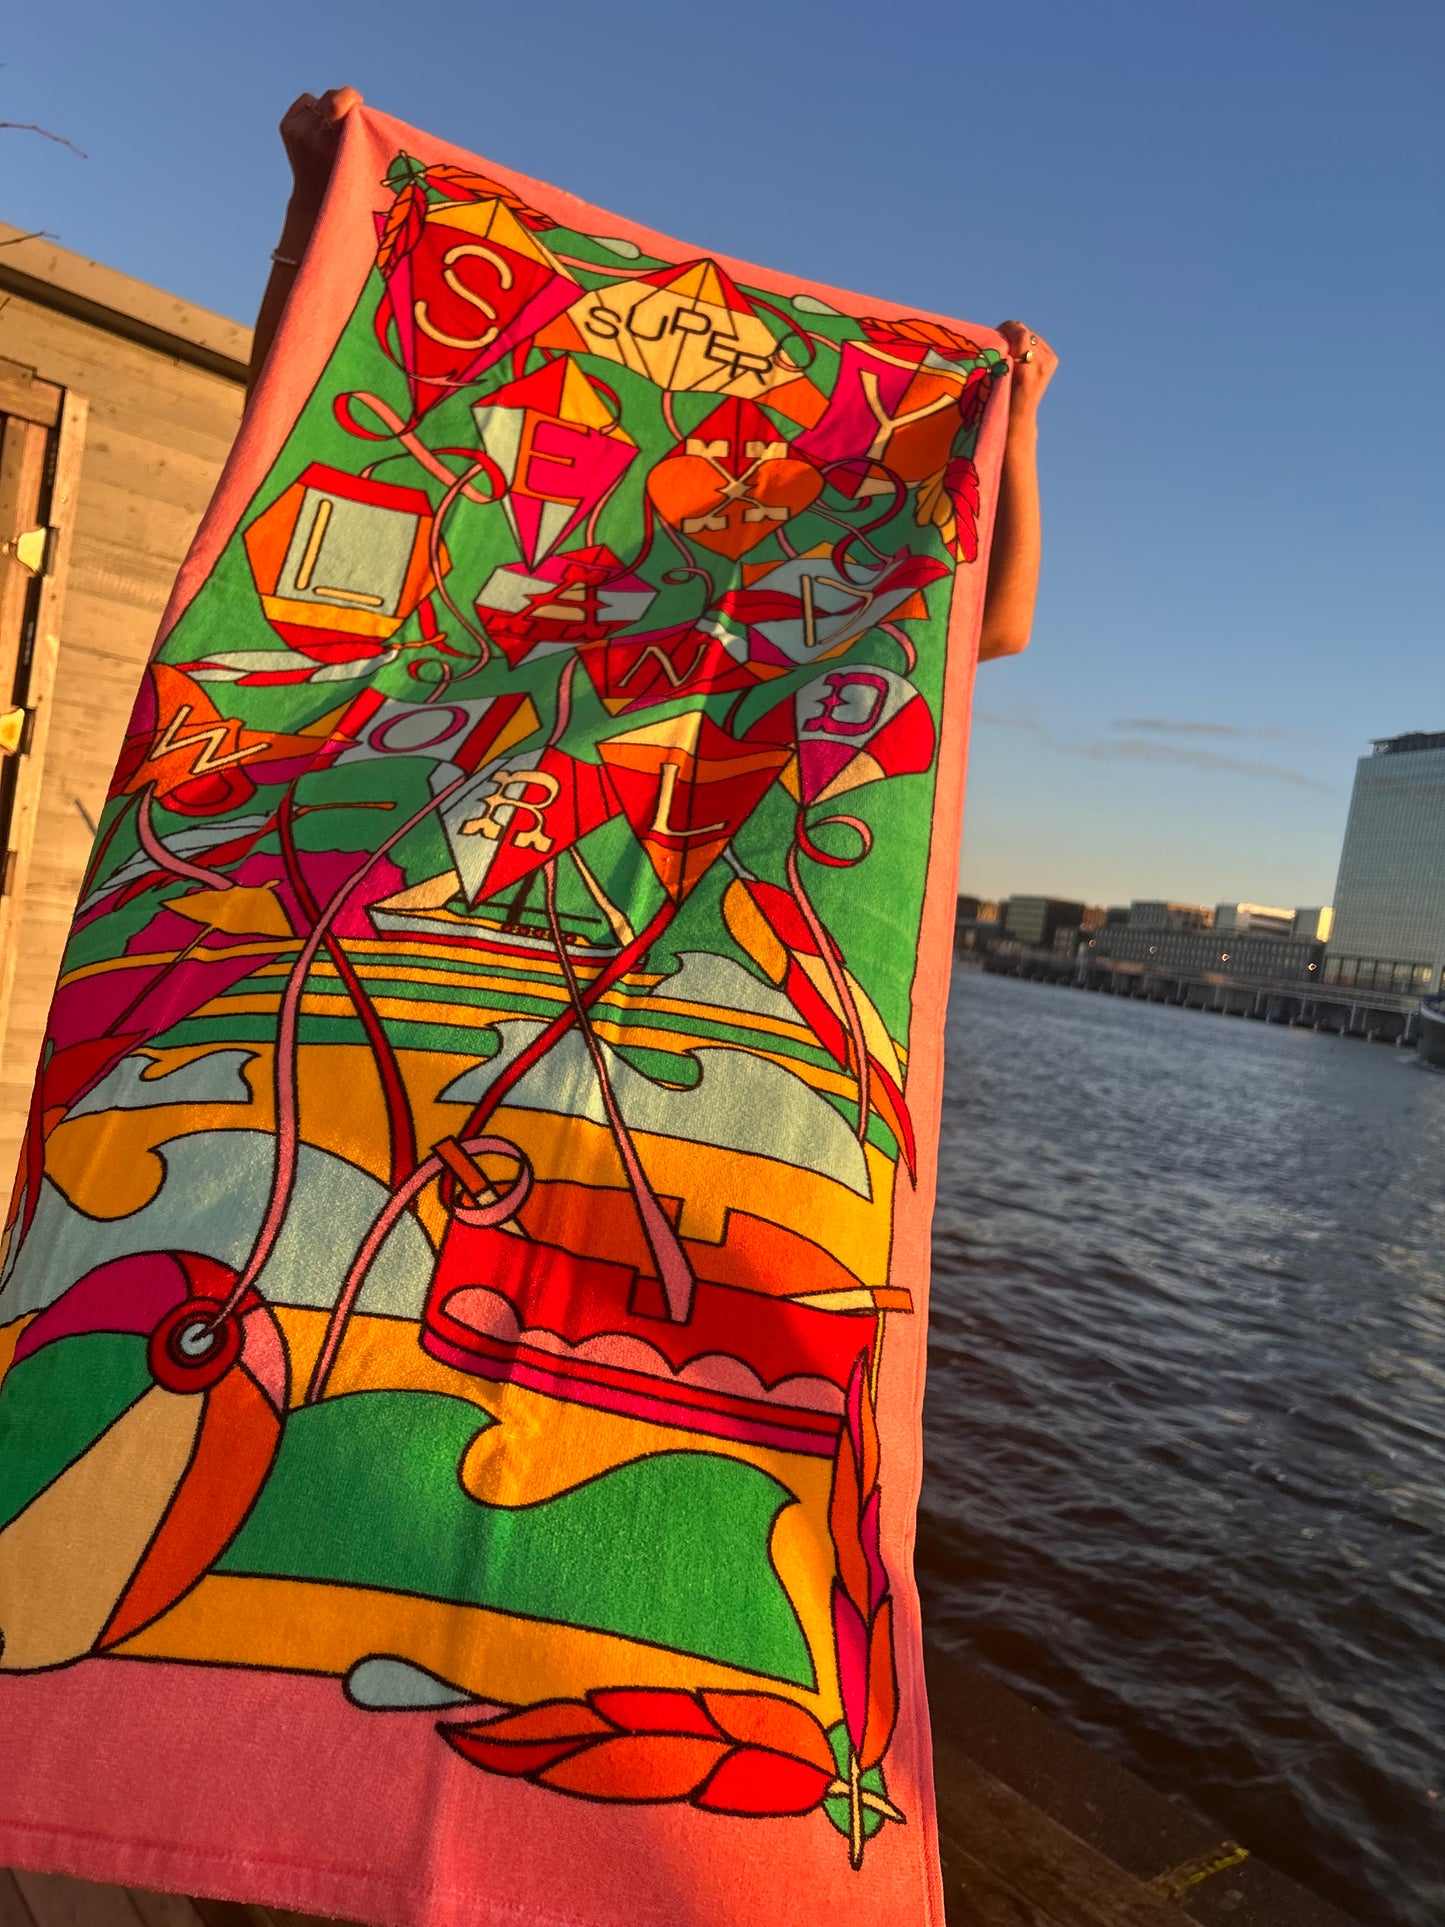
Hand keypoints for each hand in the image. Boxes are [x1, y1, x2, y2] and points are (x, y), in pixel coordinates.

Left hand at [279, 88, 361, 212]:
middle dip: (342, 105)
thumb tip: (354, 101)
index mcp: (329, 143)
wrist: (314, 200)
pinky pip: (306, 102)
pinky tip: (318, 128)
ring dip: (328, 110)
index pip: (339, 99)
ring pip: (318, 100)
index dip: (351, 99)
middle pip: (330, 97)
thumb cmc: (347, 180)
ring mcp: (294, 130)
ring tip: (331, 131)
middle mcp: (308, 134)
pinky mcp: (286, 126)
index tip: (359, 105)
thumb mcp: (360, 159)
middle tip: (347, 123)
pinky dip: (313, 111)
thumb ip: (359, 130)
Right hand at [996, 320, 1056, 416]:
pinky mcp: (1052, 360)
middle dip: (1011, 334)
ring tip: (1009, 352)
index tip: (996, 332)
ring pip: (1030, 335)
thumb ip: (1001, 354)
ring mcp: (1050, 362)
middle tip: (1000, 344)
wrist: (1019, 416)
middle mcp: (1042, 364)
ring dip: (1018, 339)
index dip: (1007, 328)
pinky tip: (1020, 355)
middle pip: (1025, 332)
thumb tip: (1004, 330)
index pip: (1021, 334)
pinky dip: (1026, 344)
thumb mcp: (995, 378)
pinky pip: (1036, 341)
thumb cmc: (1000, 399)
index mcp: (1027, 370)